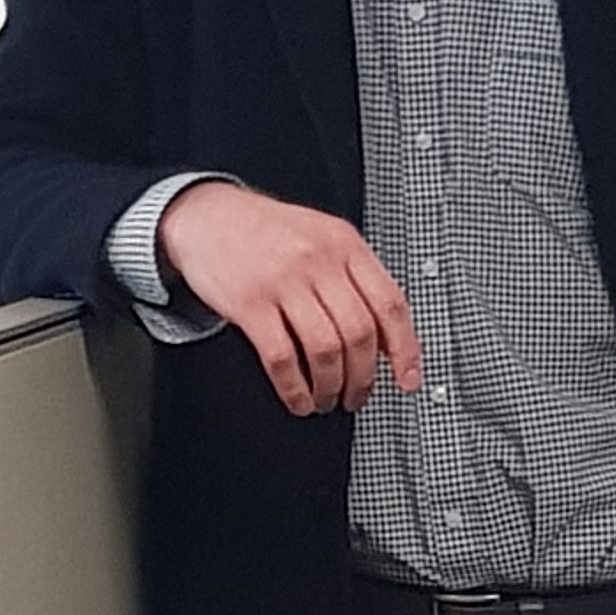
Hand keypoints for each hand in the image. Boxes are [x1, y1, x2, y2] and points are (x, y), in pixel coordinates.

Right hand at [158, 181, 422, 416]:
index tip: (407, 379)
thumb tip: (387, 338)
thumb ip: (355, 277)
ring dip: (331, 387)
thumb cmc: (267, 230)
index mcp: (344, 243)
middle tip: (359, 395)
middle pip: (359, 333)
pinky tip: (297, 398)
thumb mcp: (322, 235)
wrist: (207, 216)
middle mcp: (318, 259)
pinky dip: (295, 389)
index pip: (390, 303)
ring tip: (327, 398)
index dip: (405, 349)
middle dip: (364, 378)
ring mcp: (283, 280)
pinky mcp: (249, 303)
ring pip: (325, 351)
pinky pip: (282, 359)